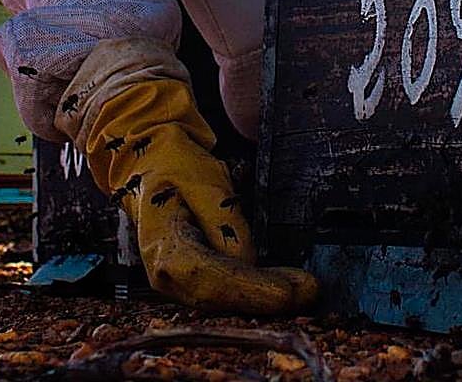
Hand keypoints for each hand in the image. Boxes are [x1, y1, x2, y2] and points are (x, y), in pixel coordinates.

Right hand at [64, 43, 317, 313]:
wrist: (150, 160)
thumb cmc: (177, 165)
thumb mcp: (205, 181)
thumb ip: (226, 222)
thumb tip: (249, 262)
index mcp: (164, 246)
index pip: (211, 279)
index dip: (251, 290)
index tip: (288, 293)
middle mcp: (165, 275)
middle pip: (220, 298)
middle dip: (266, 298)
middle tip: (310, 290)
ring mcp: (175, 283)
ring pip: (223, 302)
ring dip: (264, 298)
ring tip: (304, 289)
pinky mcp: (190, 281)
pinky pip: (223, 294)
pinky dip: (253, 294)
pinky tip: (282, 288)